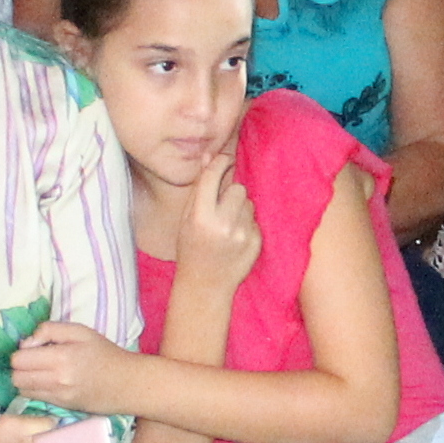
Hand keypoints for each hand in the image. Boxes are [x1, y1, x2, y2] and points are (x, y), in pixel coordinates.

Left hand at [8, 317, 134, 413]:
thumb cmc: (105, 353)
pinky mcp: (61, 406)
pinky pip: (35, 398)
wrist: (127, 383)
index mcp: (61, 357)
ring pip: (22, 390)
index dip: (22, 352)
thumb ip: (50, 330)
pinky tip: (49, 382)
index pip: (18, 360)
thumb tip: (27, 342)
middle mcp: (56, 380)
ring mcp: (58, 396)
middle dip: (20, 368)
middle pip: (16, 378)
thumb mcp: (80, 331)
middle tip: (34, 361)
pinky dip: (35, 390)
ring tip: (40, 372)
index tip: (35, 348)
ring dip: (25, 380)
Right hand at [173, 150, 260, 290]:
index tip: (223, 159)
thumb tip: (209, 157)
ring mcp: (242, 235)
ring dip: (239, 209)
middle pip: (237, 188)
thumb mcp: (187, 219)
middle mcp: (223, 224)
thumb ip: (199, 188)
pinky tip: (234, 239)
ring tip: (226, 226)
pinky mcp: (256, 242)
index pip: (213, 177)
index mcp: (201, 217)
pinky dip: (246, 225)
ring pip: (249, 203)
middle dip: (229, 194)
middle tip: (220, 209)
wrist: (206, 285)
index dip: (219, 163)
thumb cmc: (191, 249)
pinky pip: (255, 220)